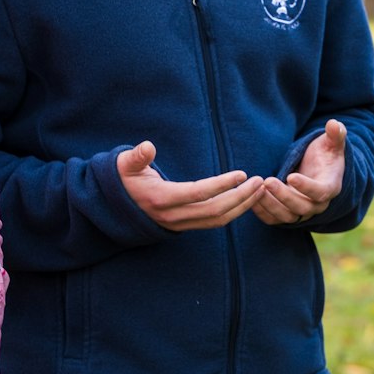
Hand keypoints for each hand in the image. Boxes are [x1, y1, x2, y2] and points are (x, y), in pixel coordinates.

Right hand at [116, 141, 263, 230]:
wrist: (113, 208)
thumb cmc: (122, 180)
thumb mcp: (123, 166)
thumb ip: (136, 157)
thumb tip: (147, 146)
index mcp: (160, 199)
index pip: (198, 194)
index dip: (221, 185)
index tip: (242, 174)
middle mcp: (173, 215)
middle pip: (214, 211)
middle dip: (241, 197)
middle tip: (260, 181)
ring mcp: (179, 224)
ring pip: (218, 220)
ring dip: (242, 206)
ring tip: (260, 189)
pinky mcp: (185, 226)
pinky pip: (214, 223)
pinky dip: (234, 212)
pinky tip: (247, 199)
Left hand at [256, 120, 347, 224]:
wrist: (318, 170)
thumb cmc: (325, 154)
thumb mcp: (332, 143)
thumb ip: (335, 134)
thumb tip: (334, 124)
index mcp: (330, 187)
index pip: (321, 192)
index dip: (307, 187)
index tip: (291, 176)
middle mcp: (317, 204)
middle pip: (302, 208)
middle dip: (283, 196)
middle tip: (267, 180)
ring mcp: (302, 211)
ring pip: (287, 216)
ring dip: (270, 205)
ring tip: (257, 187)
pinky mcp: (287, 213)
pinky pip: (274, 219)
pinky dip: (262, 211)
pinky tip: (251, 197)